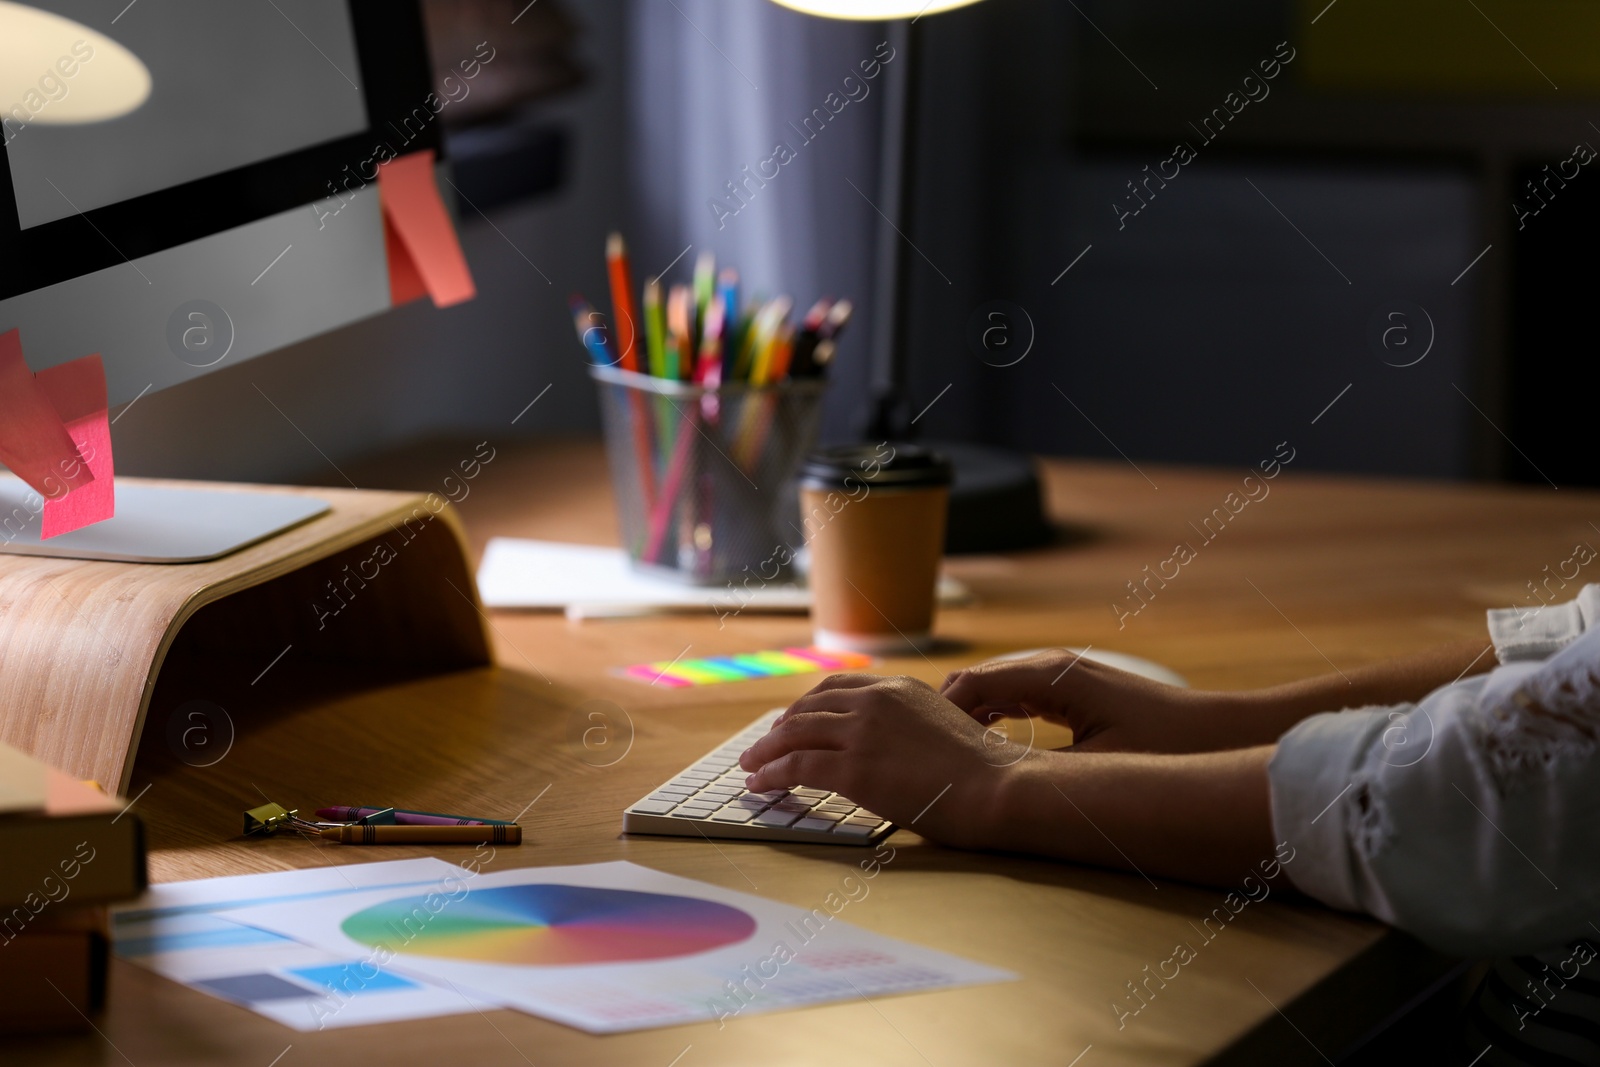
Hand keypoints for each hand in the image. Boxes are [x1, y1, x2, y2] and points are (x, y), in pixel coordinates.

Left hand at [739, 673, 1018, 847]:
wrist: (999, 787)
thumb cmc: (984, 772)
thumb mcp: (946, 727)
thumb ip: (912, 726)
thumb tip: (894, 746)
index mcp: (899, 687)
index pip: (838, 686)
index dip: (807, 704)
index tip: (792, 719)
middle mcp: (876, 700)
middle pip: (809, 707)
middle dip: (780, 727)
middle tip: (763, 744)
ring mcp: (862, 732)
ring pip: (794, 734)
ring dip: (765, 750)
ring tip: (750, 765)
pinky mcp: (854, 768)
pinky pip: (796, 767)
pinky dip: (771, 774)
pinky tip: (760, 784)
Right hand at [940, 649, 1235, 753]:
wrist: (1220, 732)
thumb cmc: (1166, 748)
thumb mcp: (1098, 768)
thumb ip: (1039, 772)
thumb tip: (989, 785)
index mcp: (1053, 677)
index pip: (973, 684)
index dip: (938, 715)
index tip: (916, 750)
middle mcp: (1054, 667)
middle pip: (978, 681)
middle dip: (945, 714)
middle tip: (919, 756)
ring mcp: (1065, 675)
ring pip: (995, 687)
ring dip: (968, 714)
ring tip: (943, 753)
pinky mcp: (1076, 689)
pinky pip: (1018, 695)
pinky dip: (994, 715)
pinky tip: (984, 745)